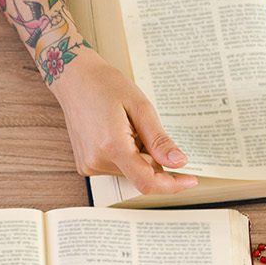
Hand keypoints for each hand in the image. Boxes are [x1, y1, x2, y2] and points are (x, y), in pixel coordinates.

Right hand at [52, 48, 198, 196]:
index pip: (147, 182)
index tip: (190, 180)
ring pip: (130, 172)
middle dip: (153, 159)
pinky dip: (126, 155)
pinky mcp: (86, 165)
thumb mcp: (141, 107)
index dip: (172, 185)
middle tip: (144, 129)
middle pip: (141, 176)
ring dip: (138, 155)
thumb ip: (159, 140)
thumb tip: (179, 162)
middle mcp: (97, 161)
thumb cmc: (105, 86)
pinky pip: (117, 168)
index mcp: (112, 146)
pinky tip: (116, 133)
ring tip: (126, 127)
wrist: (75, 79)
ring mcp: (89, 165)